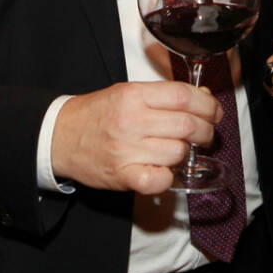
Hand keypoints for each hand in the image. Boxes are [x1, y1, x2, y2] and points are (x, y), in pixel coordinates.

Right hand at [49, 81, 221, 194]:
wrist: (59, 136)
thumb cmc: (97, 113)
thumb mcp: (127, 93)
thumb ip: (164, 95)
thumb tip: (204, 97)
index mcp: (134, 95)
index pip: (184, 96)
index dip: (207, 105)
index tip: (214, 111)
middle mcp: (131, 121)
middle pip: (187, 125)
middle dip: (206, 131)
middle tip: (205, 134)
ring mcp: (126, 150)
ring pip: (178, 152)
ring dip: (186, 153)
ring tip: (179, 150)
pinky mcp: (122, 175)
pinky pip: (159, 180)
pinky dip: (168, 177)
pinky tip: (164, 170)